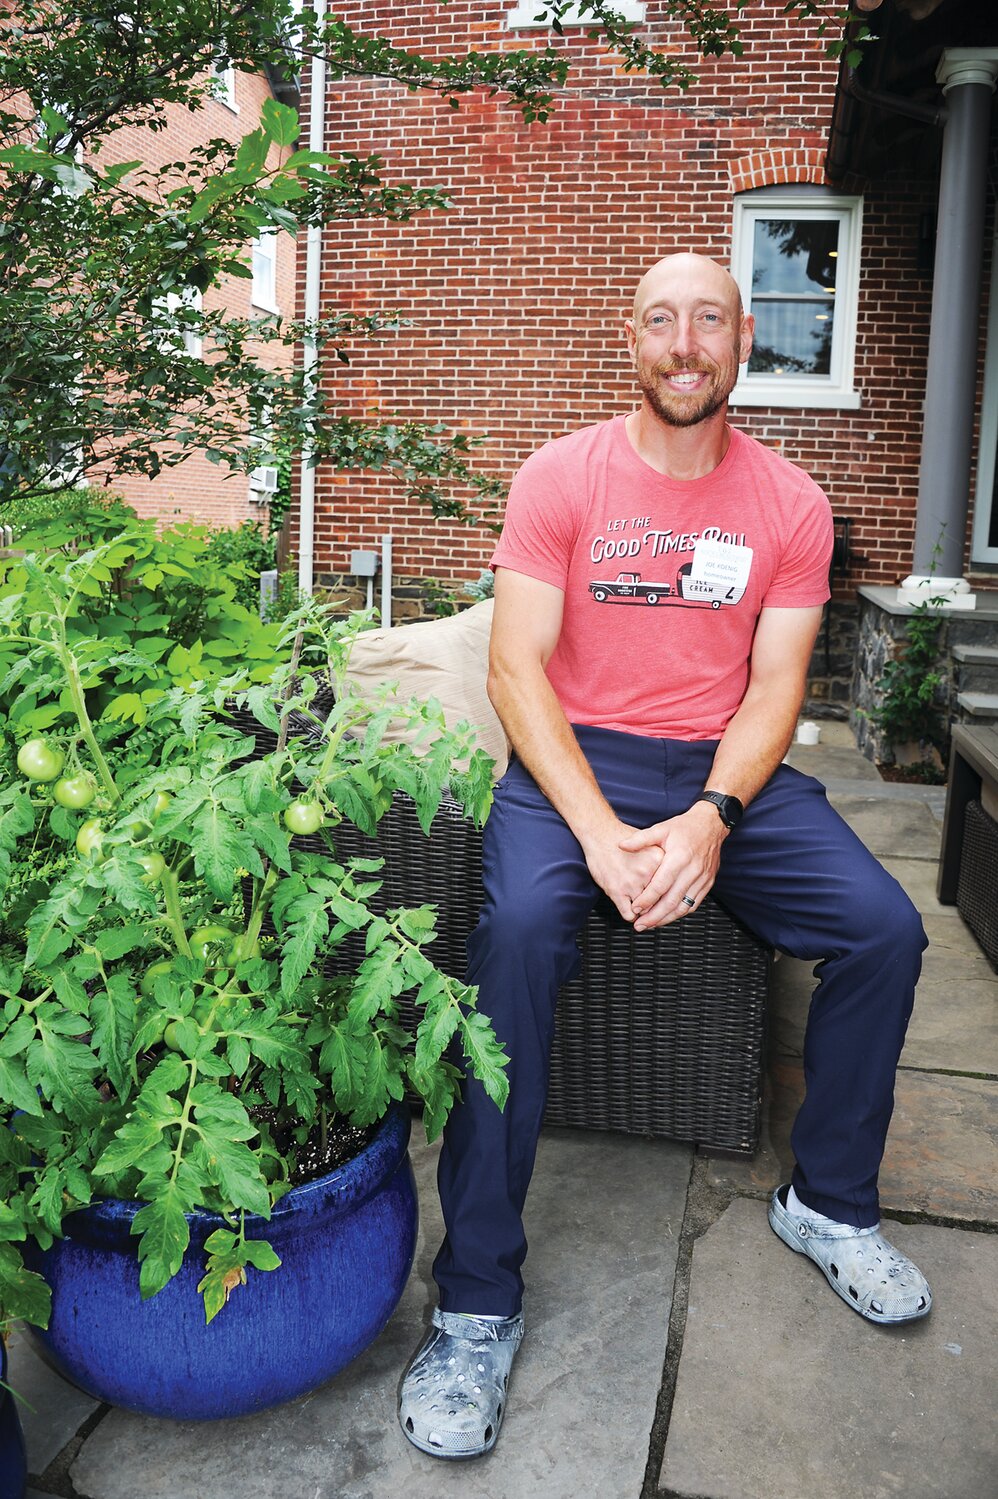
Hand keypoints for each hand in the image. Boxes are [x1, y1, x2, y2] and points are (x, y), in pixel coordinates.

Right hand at [579, 819, 666, 923]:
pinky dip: (630, 915)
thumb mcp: (649, 843)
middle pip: (660, 899)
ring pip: (646, 910)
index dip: (670, 893)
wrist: (599, 833)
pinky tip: (630, 909)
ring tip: (642, 909)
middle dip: (657, 905)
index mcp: (659, 859)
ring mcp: (632, 883)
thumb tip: (674, 878)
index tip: (667, 898)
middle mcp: (647, 872)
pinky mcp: (616, 891)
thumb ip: (663, 861)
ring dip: (644, 913)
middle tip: (655, 907)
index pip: (672, 885)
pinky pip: (628, 914)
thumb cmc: (622, 838)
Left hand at [618, 804, 727, 930]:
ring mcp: (702, 879)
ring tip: (651, 924)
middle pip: (672, 901)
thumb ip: (640, 839)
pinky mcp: (708, 883)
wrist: (711, 824)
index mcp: (679, 857)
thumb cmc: (685, 827)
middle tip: (640, 925)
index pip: (661, 884)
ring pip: (684, 906)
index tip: (635, 909)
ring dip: (666, 918)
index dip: (647, 899)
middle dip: (654, 916)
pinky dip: (680, 913)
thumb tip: (621, 846)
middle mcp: (693, 871)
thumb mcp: (661, 829)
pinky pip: (693, 904)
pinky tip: (668, 916)